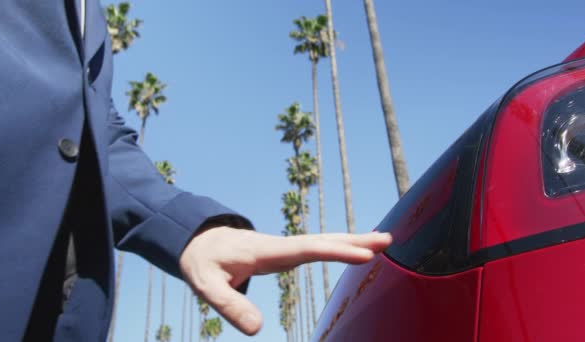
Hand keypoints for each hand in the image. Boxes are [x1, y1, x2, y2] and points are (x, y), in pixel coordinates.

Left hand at [179, 227, 391, 335]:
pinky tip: (351, 249)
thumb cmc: (202, 261)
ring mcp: (283, 246)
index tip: (364, 254)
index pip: (307, 249)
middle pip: (323, 241)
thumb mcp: (207, 286)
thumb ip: (229, 306)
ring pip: (322, 242)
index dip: (335, 251)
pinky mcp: (284, 252)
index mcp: (266, 251)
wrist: (197, 239)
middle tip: (387, 240)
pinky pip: (316, 247)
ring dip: (351, 241)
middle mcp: (280, 245)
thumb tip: (257, 329)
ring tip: (382, 241)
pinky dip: (337, 246)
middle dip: (354, 241)